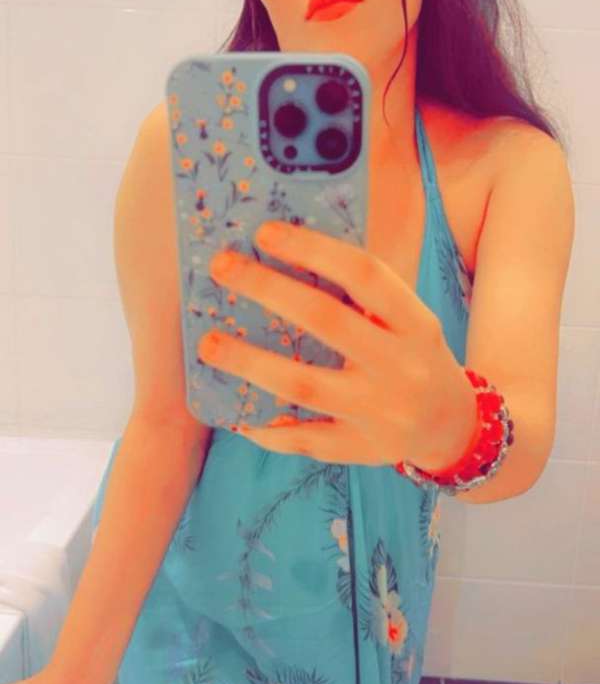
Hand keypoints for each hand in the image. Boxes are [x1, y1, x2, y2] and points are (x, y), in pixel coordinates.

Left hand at [199, 220, 473, 467]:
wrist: (454, 427)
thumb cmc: (415, 356)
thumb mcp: (408, 320)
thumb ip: (362, 295)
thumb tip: (283, 254)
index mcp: (416, 323)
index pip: (365, 275)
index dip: (314, 250)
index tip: (265, 232)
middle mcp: (402, 365)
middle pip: (327, 321)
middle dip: (268, 290)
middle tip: (221, 267)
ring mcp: (381, 413)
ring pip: (305, 385)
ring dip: (250, 362)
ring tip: (208, 343)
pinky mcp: (362, 450)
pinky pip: (305, 440)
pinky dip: (268, 428)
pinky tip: (235, 413)